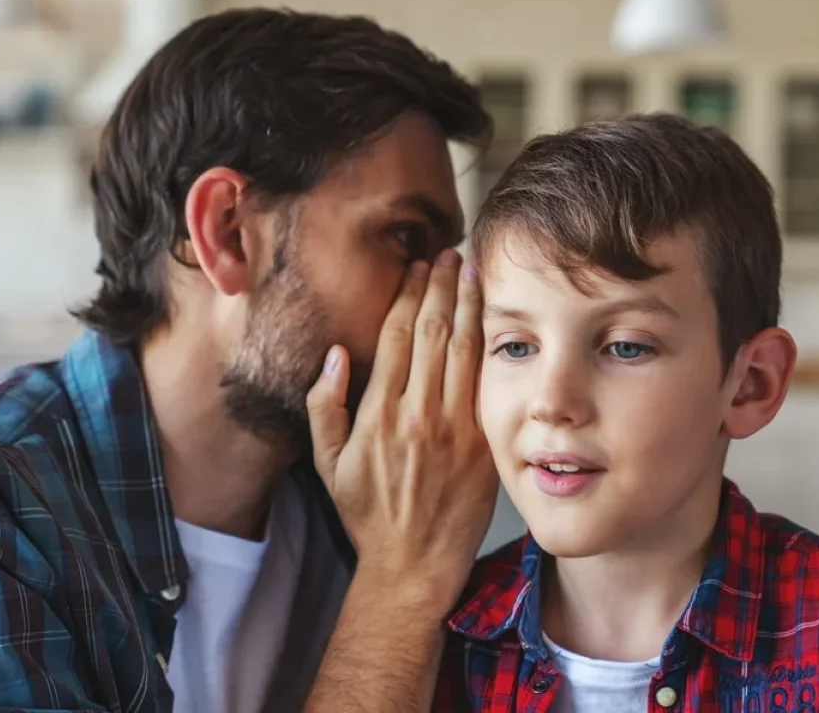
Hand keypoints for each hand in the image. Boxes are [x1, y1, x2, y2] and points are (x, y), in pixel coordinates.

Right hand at [306, 250, 499, 616]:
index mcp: (379, 414)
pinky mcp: (483, 443)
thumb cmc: (367, 513)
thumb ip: (324, 405)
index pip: (397, 336)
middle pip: (434, 331)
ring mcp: (455, 428)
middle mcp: (419, 414)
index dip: (407, 295)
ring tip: (472, 271)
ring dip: (469, 304)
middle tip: (447, 254)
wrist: (412, 564)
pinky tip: (494, 319)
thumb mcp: (326, 464)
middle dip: (442, 286)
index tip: (415, 268)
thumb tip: (335, 353)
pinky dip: (491, 344)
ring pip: (465, 349)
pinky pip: (487, 383)